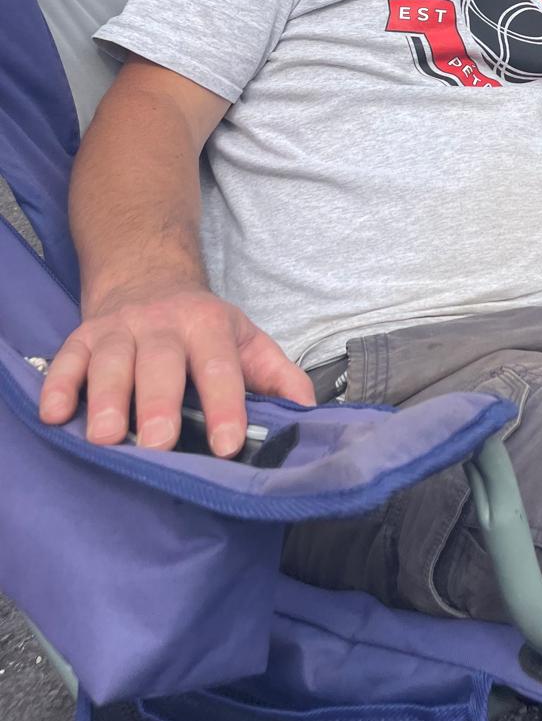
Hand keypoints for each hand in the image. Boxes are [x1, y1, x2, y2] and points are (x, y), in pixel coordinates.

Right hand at [38, 285, 314, 456]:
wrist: (147, 276)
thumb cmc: (203, 328)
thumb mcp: (246, 341)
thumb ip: (278, 377)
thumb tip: (310, 414)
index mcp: (210, 327)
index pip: (221, 367)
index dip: (227, 404)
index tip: (230, 443)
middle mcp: (163, 326)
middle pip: (161, 363)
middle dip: (159, 402)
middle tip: (158, 443)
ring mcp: (119, 330)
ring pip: (111, 361)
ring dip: (106, 398)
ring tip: (105, 437)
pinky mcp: (81, 338)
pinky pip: (66, 360)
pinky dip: (57, 385)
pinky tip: (53, 414)